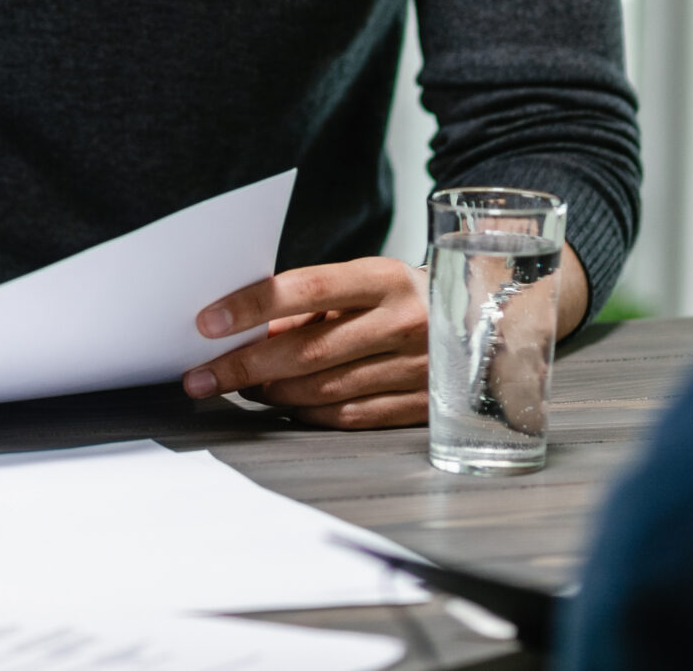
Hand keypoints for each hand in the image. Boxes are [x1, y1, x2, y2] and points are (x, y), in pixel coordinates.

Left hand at [183, 247, 589, 429]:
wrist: (491, 323)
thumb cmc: (404, 298)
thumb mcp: (364, 283)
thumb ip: (310, 304)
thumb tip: (243, 329)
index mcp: (385, 277)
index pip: (306, 287)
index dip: (252, 305)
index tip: (207, 322)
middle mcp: (404, 321)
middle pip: (308, 350)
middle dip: (245, 365)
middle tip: (201, 375)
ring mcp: (416, 368)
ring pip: (323, 389)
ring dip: (270, 392)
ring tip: (235, 386)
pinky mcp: (421, 406)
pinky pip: (348, 416)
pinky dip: (305, 413)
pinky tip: (279, 405)